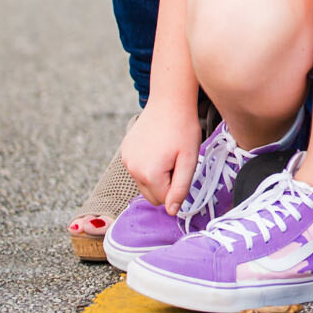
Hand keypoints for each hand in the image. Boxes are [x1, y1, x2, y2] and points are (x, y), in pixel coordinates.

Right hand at [123, 95, 201, 214]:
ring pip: (144, 183)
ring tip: (168, 152)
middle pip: (152, 195)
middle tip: (176, 160)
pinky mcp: (124, 151)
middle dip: (166, 184)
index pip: (165, 200)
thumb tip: (172, 212)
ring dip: (157, 175)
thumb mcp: (189, 159)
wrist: (169, 100)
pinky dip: (148, 165)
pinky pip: (138, 169)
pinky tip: (158, 146)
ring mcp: (126, 160)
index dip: (177, 186)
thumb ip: (180, 188)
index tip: (182, 166)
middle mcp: (132, 170)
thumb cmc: (183, 128)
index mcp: (149, 174)